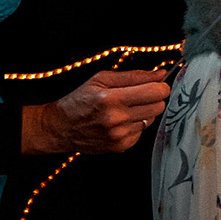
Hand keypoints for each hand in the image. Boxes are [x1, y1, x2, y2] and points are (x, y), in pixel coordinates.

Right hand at [22, 69, 171, 154]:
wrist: (60, 127)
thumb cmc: (79, 100)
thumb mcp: (101, 80)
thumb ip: (134, 76)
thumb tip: (160, 74)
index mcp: (111, 99)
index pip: (156, 91)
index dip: (160, 86)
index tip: (156, 84)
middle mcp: (116, 119)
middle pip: (159, 106)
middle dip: (154, 98)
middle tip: (139, 96)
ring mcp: (119, 135)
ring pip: (152, 119)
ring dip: (144, 112)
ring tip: (124, 109)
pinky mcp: (121, 146)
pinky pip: (142, 132)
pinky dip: (135, 125)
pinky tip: (120, 122)